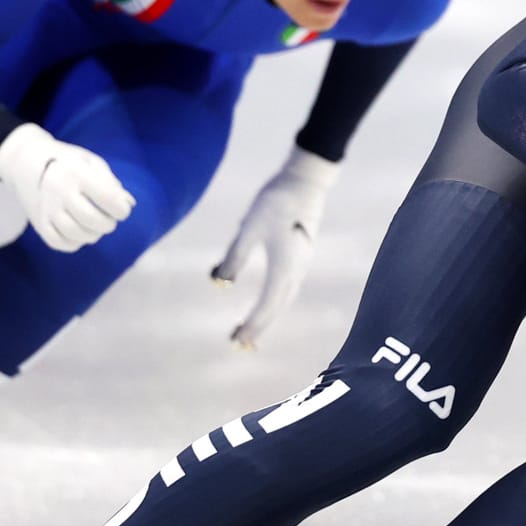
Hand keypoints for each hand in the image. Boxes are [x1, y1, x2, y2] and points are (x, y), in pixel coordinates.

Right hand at [0, 123, 134, 252]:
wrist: (27, 162)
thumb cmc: (68, 162)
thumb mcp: (92, 163)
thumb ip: (112, 183)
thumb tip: (129, 204)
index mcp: (77, 173)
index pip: (107, 198)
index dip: (121, 209)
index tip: (122, 209)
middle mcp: (60, 191)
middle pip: (91, 219)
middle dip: (108, 224)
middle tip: (109, 219)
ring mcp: (48, 208)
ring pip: (76, 234)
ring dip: (93, 235)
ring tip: (95, 226)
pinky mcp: (39, 222)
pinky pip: (59, 243)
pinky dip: (74, 243)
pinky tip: (80, 232)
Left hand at [211, 147, 337, 348]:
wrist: (305, 180)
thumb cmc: (275, 201)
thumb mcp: (249, 228)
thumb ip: (234, 257)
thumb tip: (219, 284)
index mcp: (284, 267)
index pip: (266, 305)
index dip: (252, 325)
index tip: (237, 340)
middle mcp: (297, 271)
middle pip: (277, 308)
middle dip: (259, 327)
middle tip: (239, 344)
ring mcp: (302, 265)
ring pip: (284, 299)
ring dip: (268, 317)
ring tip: (250, 330)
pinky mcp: (301, 257)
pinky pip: (288, 288)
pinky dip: (275, 302)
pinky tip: (267, 303)